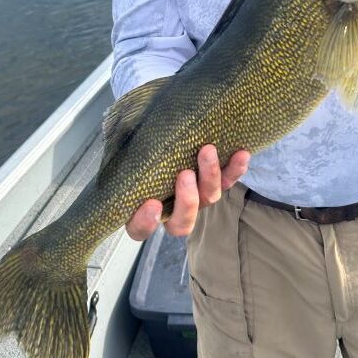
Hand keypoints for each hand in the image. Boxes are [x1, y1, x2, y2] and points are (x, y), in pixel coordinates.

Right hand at [126, 144, 250, 240]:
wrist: (166, 133)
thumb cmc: (138, 145)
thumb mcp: (123, 148)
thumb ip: (121, 150)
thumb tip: (116, 128)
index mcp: (142, 210)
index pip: (139, 229)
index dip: (145, 222)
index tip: (150, 203)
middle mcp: (171, 209)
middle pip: (182, 223)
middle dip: (187, 201)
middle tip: (184, 175)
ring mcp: (196, 198)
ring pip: (208, 199)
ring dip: (209, 176)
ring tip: (207, 151)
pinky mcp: (215, 182)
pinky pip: (228, 181)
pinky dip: (235, 169)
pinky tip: (241, 154)